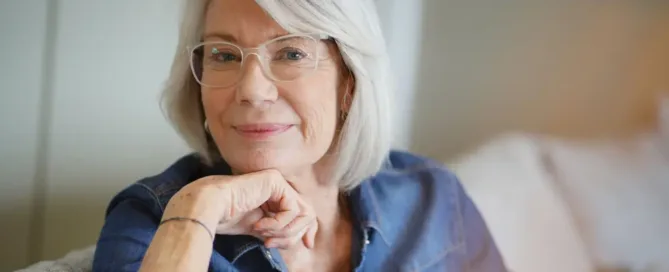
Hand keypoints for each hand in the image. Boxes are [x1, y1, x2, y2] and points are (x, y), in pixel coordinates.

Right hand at [162, 169, 317, 248]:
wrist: (210, 208)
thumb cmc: (227, 218)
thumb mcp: (262, 229)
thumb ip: (281, 230)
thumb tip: (305, 242)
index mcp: (276, 197)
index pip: (304, 213)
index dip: (308, 230)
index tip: (306, 246)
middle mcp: (279, 187)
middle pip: (307, 213)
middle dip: (294, 234)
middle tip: (270, 243)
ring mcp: (278, 182)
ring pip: (303, 213)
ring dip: (283, 231)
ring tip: (262, 235)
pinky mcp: (275, 180)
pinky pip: (291, 209)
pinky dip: (277, 224)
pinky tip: (257, 225)